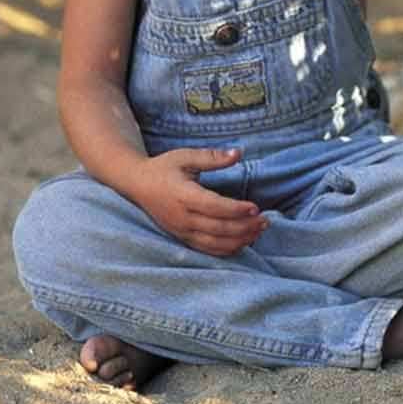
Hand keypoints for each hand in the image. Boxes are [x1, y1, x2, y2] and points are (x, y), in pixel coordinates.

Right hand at [131, 148, 267, 255]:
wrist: (137, 185)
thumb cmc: (164, 168)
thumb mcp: (186, 156)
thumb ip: (212, 157)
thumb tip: (238, 153)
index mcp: (182, 195)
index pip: (213, 206)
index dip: (236, 209)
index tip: (256, 208)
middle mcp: (182, 217)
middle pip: (218, 228)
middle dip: (244, 227)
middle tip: (265, 221)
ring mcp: (181, 231)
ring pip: (214, 243)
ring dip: (239, 240)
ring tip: (259, 231)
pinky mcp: (182, 238)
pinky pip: (207, 249)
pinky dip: (227, 249)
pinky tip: (244, 241)